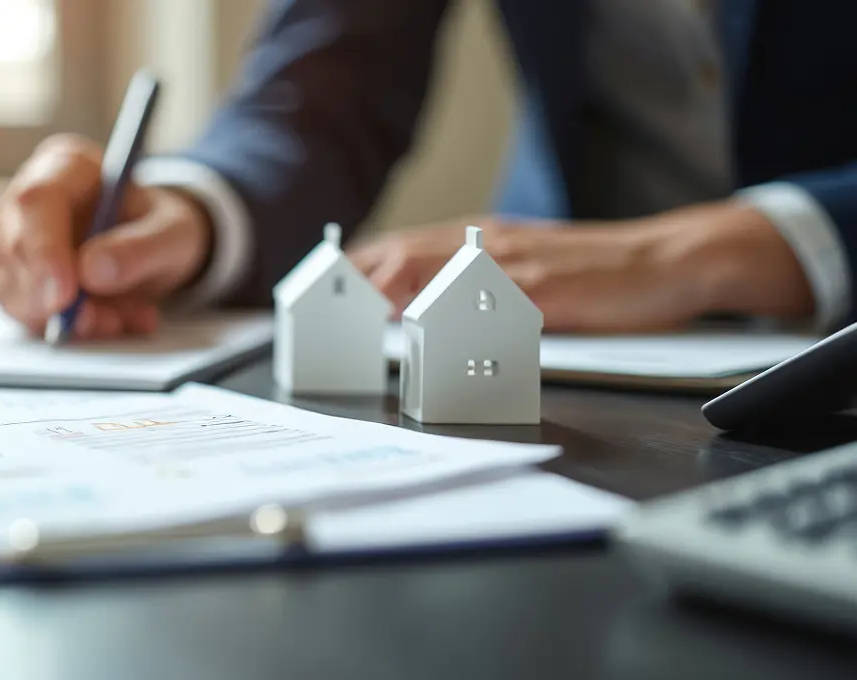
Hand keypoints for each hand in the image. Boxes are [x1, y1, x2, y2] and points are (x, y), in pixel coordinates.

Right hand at [0, 134, 212, 339]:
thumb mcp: (173, 232)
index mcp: (66, 166)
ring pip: (12, 288)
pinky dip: (66, 330)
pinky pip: (24, 313)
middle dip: (50, 298)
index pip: (36, 202)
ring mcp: (13, 239)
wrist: (156, 248)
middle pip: (11, 248)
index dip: (44, 250)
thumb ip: (140, 247)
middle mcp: (28, 198)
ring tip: (119, 320)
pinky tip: (106, 322)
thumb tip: (93, 272)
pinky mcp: (13, 278)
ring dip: (64, 319)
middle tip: (100, 323)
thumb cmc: (160, 228)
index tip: (64, 296)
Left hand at [351, 203, 812, 331]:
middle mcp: (489, 245)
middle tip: (319, 295)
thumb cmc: (594, 275)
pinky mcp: (546, 286)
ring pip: (440, 263)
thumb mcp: (522, 273)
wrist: (667, 260)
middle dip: (361, 272)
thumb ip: (471, 285)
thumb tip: (416, 309)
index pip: (403, 248)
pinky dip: (454, 299)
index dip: (359, 263)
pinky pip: (490, 291)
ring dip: (394, 280)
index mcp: (480, 243)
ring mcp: (516, 263)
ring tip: (355, 300)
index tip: (320, 281)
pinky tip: (427, 311)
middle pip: (408, 251)